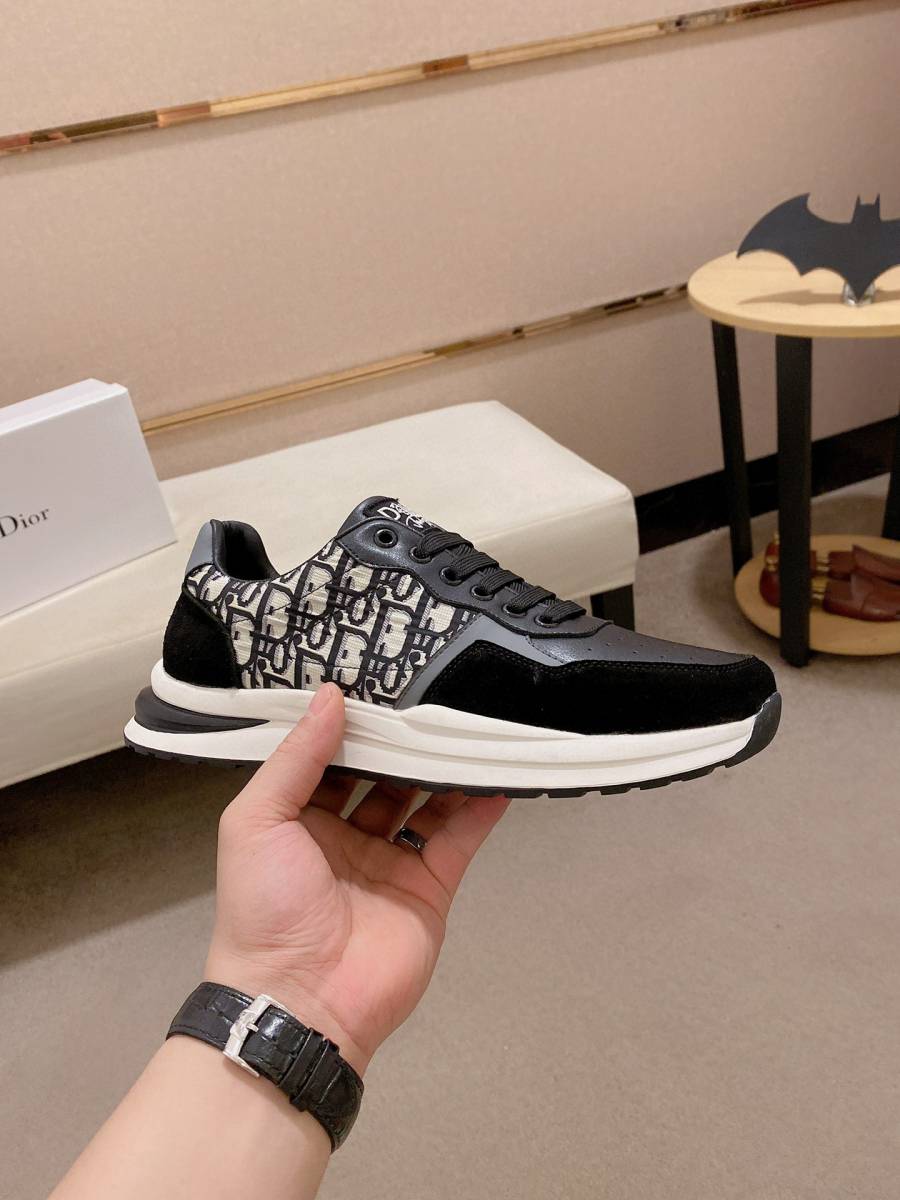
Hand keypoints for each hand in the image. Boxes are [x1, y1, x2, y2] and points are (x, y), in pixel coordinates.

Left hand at [205, 684, 508, 1074]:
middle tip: (431, 694)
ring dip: (444, 768)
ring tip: (468, 724)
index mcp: (300, 820)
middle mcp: (346, 836)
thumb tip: (331, 696)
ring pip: (425, 802)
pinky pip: (458, 839)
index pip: (331, 759)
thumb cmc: (264, 906)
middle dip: (403, 742)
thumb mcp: (257, 821)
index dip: (353, 725)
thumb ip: (295, 758)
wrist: (300, 1001)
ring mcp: (391, 862)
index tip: (378, 682)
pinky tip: (496, 775)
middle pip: (384, 776)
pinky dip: (478, 809)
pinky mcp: (430, 887)